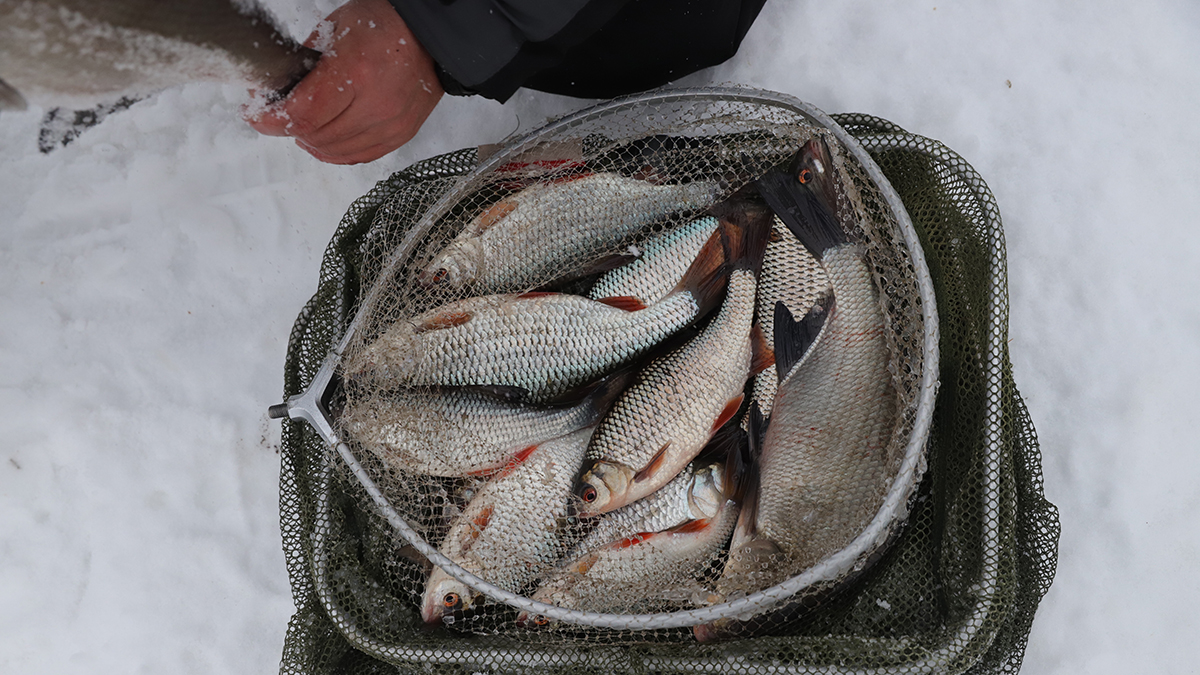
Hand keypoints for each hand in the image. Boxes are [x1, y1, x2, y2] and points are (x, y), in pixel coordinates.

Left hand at [246, 0, 443, 164]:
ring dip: (310, 141)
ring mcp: (390, 124)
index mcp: (355, 72)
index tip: (257, 117)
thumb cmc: (385, 26)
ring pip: (334, 151)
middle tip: (277, 115)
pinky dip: (334, 153)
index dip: (271, 121)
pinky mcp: (400, 135)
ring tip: (301, 126)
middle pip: (315, 136)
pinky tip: (323, 140)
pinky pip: (358, 157)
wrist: (432, 38)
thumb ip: (305, 63)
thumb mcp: (335, 30)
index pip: (302, 114)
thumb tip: (278, 90)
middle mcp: (375, 104)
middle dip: (287, 128)